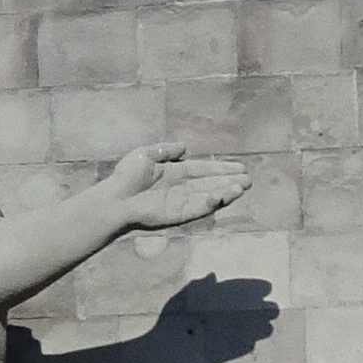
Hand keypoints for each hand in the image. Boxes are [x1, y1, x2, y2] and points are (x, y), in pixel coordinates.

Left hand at [98, 141, 248, 231]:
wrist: (114, 198)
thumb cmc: (125, 177)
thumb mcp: (145, 155)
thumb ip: (166, 150)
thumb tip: (185, 147)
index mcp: (174, 173)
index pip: (203, 170)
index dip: (221, 168)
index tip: (240, 167)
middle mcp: (181, 188)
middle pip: (211, 184)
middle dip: (229, 181)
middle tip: (248, 179)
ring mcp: (180, 202)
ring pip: (209, 197)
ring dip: (226, 193)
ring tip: (242, 187)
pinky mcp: (177, 215)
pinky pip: (198, 209)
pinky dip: (210, 203)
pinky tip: (222, 196)